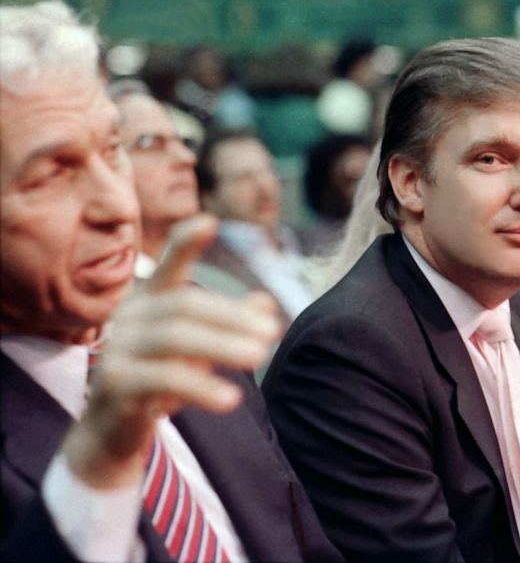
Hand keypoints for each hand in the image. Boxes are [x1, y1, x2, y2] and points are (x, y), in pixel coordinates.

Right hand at [61, 214, 280, 488]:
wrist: (114, 430)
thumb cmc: (162, 378)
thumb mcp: (201, 350)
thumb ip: (231, 325)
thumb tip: (266, 303)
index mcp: (151, 301)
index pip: (167, 266)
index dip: (186, 244)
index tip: (210, 222)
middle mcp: (130, 317)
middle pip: (185, 305)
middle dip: (232, 317)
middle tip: (272, 333)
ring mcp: (117, 349)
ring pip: (173, 337)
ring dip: (222, 346)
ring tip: (260, 357)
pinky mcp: (113, 385)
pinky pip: (161, 379)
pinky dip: (200, 387)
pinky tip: (231, 398)